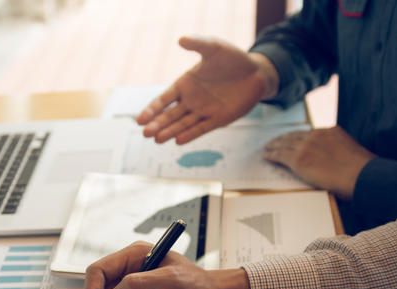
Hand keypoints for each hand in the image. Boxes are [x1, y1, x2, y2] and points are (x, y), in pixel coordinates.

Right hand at [137, 36, 278, 144]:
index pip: (164, 100)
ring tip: (157, 139)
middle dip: (157, 124)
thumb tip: (181, 39)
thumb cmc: (232, 58)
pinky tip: (178, 140)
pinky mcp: (218, 119)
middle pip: (170, 116)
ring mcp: (204, 111)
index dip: (152, 110)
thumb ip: (198, 44)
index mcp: (185, 85)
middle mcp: (191, 100)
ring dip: (170, 132)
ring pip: (183, 124)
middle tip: (146, 134)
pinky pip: (201, 128)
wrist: (256, 72)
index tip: (140, 119)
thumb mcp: (214, 48)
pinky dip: (191, 134)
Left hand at [263, 126, 375, 199]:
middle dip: (281, 139)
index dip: (296, 136)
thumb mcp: (349, 151)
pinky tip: (266, 156)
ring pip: (283, 144)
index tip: (290, 138)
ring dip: (273, 146)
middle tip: (273, 142)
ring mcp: (306, 146)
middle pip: (293, 136)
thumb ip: (337, 149)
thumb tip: (332, 158)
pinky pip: (280, 156)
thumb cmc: (361, 171)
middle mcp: (316, 135)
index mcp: (330, 131)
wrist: (362, 176)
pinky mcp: (299, 160)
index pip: (307, 132)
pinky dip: (271, 155)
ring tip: (266, 148)